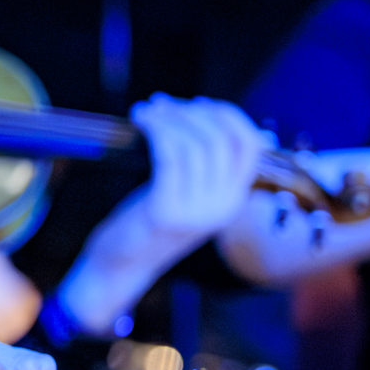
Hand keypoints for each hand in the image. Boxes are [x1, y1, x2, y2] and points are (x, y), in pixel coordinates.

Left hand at [58, 95, 270, 334]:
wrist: (119, 266)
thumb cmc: (145, 222)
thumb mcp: (185, 194)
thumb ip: (202, 165)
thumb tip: (207, 115)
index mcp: (232, 201)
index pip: (249, 145)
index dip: (227, 115)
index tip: (197, 103)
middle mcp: (221, 208)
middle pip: (220, 139)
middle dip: (190, 112)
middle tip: (161, 105)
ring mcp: (195, 212)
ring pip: (194, 144)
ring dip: (168, 118)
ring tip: (146, 111)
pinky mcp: (165, 212)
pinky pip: (168, 157)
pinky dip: (155, 131)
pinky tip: (140, 121)